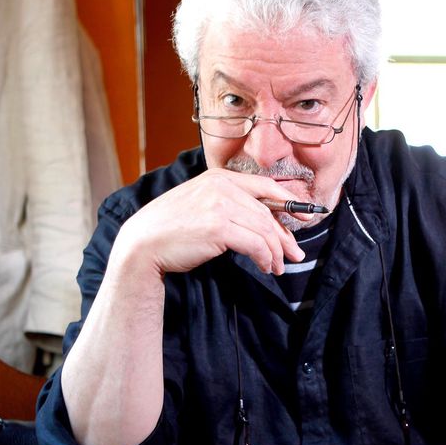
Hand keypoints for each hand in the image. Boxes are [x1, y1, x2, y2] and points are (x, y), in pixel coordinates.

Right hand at [113, 168, 311, 276]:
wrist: (142, 244)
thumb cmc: (170, 229)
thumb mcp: (200, 204)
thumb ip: (227, 204)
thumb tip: (261, 221)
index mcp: (218, 176)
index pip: (265, 186)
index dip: (289, 203)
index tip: (303, 218)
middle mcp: (221, 186)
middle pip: (267, 212)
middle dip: (285, 237)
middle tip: (295, 255)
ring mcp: (219, 205)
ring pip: (264, 229)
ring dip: (275, 252)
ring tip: (278, 267)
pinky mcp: (218, 227)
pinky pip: (255, 244)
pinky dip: (265, 258)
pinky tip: (265, 267)